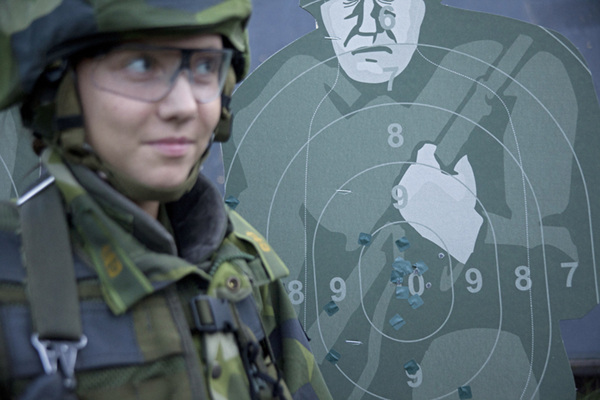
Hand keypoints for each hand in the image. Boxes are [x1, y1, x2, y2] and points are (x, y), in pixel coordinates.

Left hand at [395, 143, 482, 263]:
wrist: (452, 232)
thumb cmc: (461, 204)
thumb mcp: (466, 182)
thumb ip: (463, 166)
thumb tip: (462, 157)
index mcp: (424, 170)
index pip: (424, 151)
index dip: (431, 149)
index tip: (434, 148)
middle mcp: (410, 181)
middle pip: (416, 166)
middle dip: (425, 167)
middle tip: (436, 171)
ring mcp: (404, 196)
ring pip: (409, 180)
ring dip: (418, 180)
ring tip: (432, 186)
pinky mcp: (402, 208)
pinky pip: (406, 195)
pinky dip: (413, 194)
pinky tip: (425, 198)